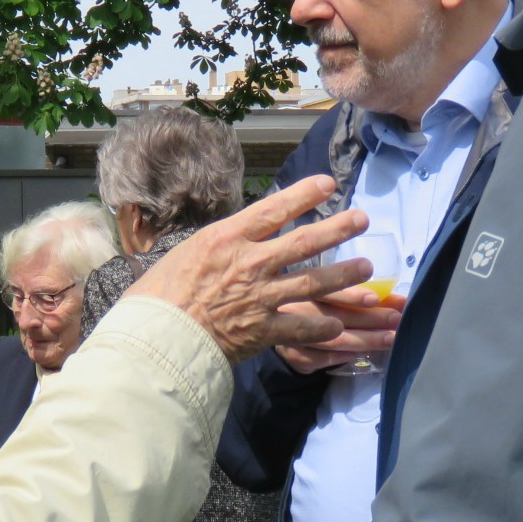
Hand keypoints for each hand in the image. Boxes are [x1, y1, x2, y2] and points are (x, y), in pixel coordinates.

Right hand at [124, 176, 372, 361]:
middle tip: (361, 219)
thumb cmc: (158, 295)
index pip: (273, 208)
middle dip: (338, 228)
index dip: (304, 194)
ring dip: (344, 274)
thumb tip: (233, 239)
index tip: (327, 183)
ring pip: (314, 282)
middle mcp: (250, 263)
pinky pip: (303, 327)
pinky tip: (338, 324)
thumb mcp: (186, 253)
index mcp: (227, 238)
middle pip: (305, 241)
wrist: (156, 338)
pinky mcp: (263, 330)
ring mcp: (260, 297)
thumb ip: (218, 246)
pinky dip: (323, 327)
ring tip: (366, 268)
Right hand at [276, 285, 408, 374]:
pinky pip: (326, 358)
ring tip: (391, 337)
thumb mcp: (328, 290)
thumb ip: (361, 293)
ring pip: (333, 340)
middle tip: (395, 318)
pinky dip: (348, 355)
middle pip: (333, 316)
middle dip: (367, 318)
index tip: (376, 298)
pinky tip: (368, 352)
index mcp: (300, 286)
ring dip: (365, 339)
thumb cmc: (311, 302)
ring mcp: (292, 335)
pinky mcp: (296, 356)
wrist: (274, 327)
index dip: (351, 295)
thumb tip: (400, 300)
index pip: (325, 290)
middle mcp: (293, 310)